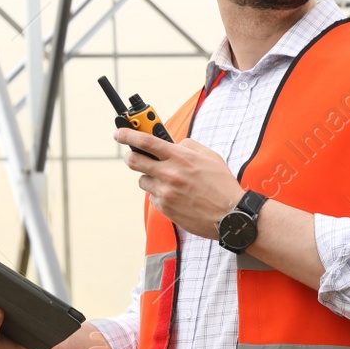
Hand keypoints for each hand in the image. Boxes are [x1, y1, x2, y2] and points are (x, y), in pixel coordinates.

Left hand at [114, 127, 243, 238]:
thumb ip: (188, 146)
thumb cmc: (222, 185)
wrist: (230, 215)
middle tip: (134, 156)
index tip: (119, 133)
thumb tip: (172, 144)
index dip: (128, 135)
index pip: (146, 142)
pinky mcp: (165, 208)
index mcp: (181, 157)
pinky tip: (177, 196)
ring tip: (169, 181)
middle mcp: (170, 174)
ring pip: (142, 180)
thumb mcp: (210, 157)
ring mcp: (166, 192)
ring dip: (150, 178)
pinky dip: (160, 194)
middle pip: (134, 161)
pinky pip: (153, 197)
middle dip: (131, 156)